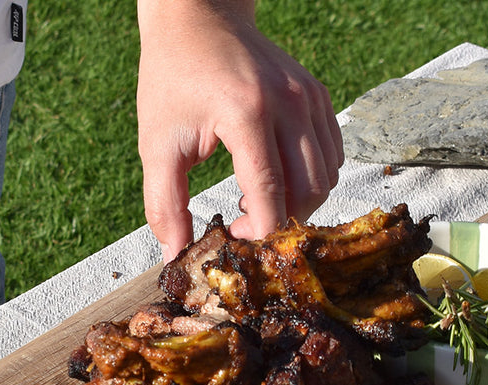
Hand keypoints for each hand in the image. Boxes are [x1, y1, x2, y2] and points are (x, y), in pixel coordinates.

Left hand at [136, 0, 343, 261]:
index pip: (270, 198)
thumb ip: (164, 206)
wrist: (197, 17)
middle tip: (243, 223)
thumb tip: (174, 257)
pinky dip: (309, 179)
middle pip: (308, 193)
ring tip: (255, 199)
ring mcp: (309, 98)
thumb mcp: (157, 145)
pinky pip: (331, 156)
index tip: (230, 236)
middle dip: (279, 223)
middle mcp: (289, 104)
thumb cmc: (172, 80)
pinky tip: (274, 177)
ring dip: (296, 203)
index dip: (255, 234)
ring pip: (326, 178)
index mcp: (247, 115)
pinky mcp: (318, 97)